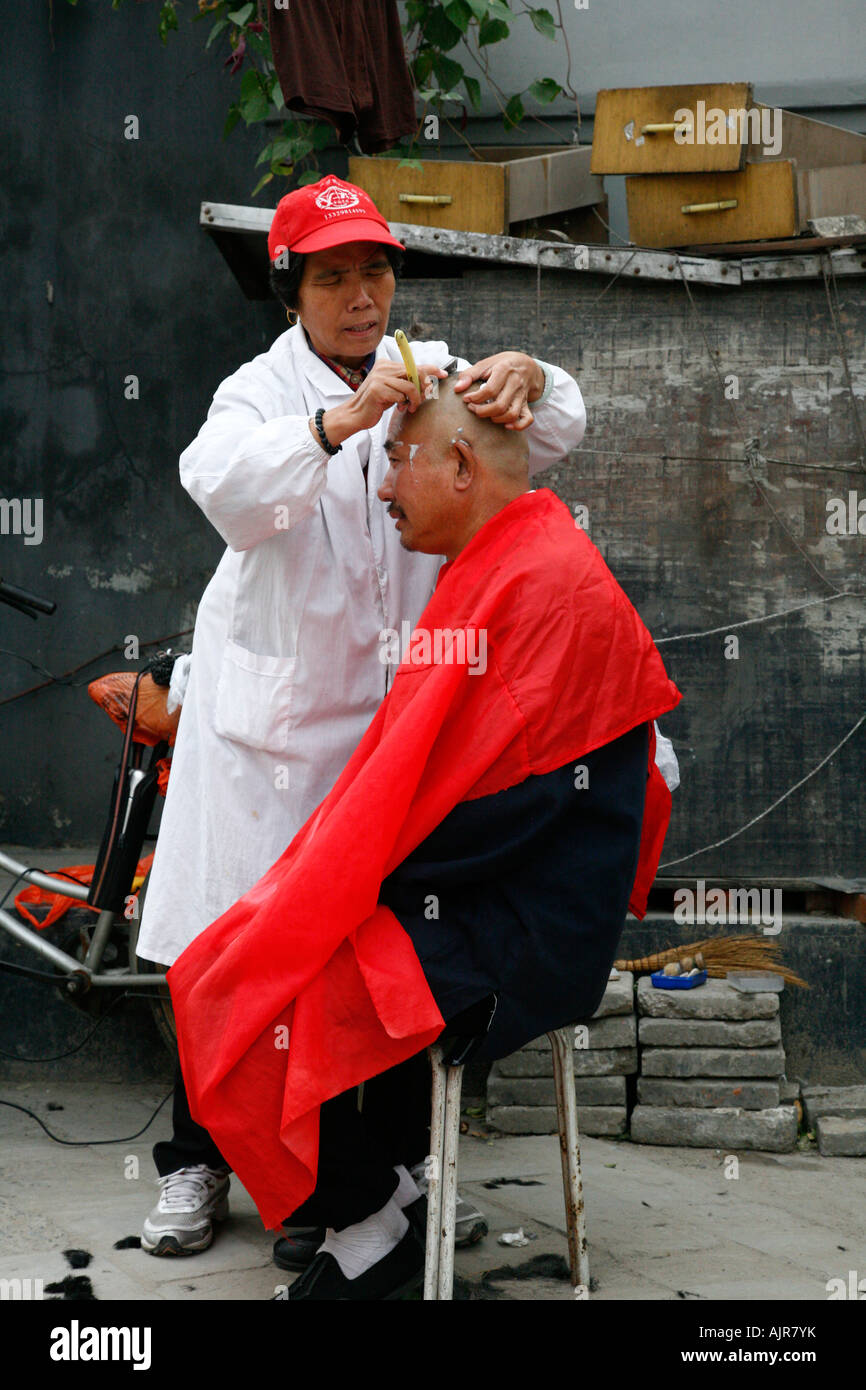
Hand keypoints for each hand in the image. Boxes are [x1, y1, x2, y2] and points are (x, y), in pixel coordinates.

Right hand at [316, 361, 448, 446]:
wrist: (355, 415)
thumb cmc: (376, 404)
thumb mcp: (393, 390)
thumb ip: (406, 382)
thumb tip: (429, 381)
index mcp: (387, 364)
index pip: (414, 363)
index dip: (431, 368)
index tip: (444, 375)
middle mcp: (383, 367)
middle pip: (416, 372)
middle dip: (424, 387)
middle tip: (423, 399)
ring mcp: (380, 377)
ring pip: (411, 386)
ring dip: (415, 400)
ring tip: (410, 408)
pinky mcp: (378, 389)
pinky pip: (402, 396)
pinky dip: (404, 404)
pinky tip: (399, 409)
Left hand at [453, 352, 544, 430]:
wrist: (526, 364)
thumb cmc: (502, 364)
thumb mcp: (486, 364)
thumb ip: (469, 374)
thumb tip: (457, 388)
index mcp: (504, 370)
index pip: (489, 390)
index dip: (475, 397)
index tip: (466, 398)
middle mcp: (515, 383)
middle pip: (500, 405)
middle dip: (482, 411)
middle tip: (473, 408)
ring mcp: (522, 395)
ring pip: (512, 414)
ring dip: (497, 419)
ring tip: (486, 414)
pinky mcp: (527, 403)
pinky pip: (527, 419)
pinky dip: (517, 425)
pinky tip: (506, 425)